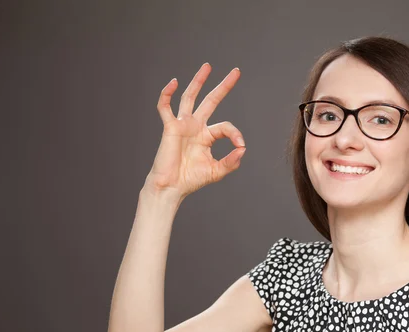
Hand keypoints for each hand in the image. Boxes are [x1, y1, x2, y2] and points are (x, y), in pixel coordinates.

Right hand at [143, 63, 245, 199]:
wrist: (171, 187)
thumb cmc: (191, 180)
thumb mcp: (216, 171)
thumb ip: (231, 161)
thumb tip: (243, 149)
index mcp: (207, 136)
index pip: (225, 126)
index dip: (235, 133)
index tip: (240, 145)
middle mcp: (196, 127)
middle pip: (211, 101)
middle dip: (223, 86)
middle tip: (236, 71)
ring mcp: (183, 125)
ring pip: (190, 97)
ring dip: (199, 81)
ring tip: (208, 66)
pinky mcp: (170, 127)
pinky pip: (165, 107)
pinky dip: (167, 94)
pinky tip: (174, 82)